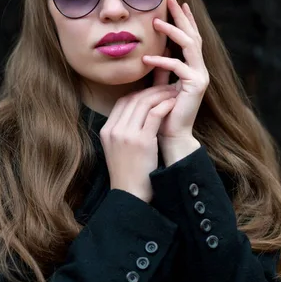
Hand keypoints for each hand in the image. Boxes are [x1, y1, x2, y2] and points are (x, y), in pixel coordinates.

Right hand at [99, 85, 178, 202]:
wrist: (130, 194)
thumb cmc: (128, 174)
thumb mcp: (117, 149)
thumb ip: (122, 132)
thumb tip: (136, 116)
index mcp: (107, 130)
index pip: (122, 102)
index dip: (139, 94)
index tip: (153, 93)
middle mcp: (114, 130)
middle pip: (133, 99)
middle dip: (152, 91)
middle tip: (167, 87)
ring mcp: (126, 135)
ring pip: (144, 103)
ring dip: (160, 95)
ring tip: (173, 93)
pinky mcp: (141, 141)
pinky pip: (154, 115)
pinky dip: (165, 105)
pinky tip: (173, 103)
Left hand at [142, 0, 208, 161]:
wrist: (171, 136)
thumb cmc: (164, 114)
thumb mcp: (160, 86)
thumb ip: (161, 70)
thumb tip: (155, 51)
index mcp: (193, 69)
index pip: (190, 39)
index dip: (185, 20)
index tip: (176, 4)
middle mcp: (200, 70)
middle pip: (193, 36)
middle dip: (181, 17)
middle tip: (170, 0)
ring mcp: (200, 76)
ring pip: (189, 46)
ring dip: (172, 31)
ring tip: (155, 22)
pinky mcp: (196, 85)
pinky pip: (178, 66)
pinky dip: (162, 61)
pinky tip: (146, 59)